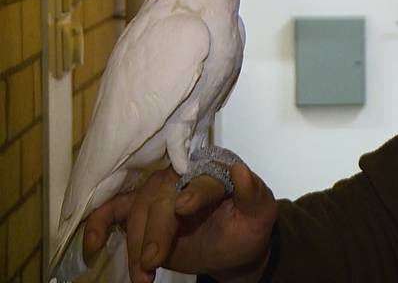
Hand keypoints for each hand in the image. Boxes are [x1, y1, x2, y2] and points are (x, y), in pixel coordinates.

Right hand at [84, 162, 276, 282]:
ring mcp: (160, 195)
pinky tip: (91, 244)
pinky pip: (115, 212)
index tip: (183, 209)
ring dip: (136, 243)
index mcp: (214, 171)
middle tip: (154, 261)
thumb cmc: (249, 225)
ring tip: (143, 275)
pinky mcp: (142, 214)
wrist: (235, 248)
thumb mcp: (260, 212)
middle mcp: (183, 177)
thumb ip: (253, 192)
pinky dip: (98, 224)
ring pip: (138, 210)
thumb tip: (241, 170)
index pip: (201, 180)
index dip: (193, 194)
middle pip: (162, 197)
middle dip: (156, 230)